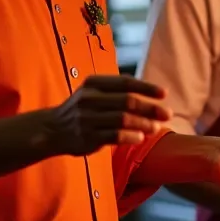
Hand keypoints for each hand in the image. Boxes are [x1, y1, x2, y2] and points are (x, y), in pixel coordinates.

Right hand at [43, 75, 170, 154]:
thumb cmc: (83, 109)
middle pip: (127, 101)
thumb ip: (119, 91)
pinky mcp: (87, 137)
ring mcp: (87, 118)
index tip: (164, 93)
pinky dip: (130, 136)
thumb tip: (154, 96)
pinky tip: (140, 138)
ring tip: (156, 127)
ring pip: (122, 119)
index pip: (125, 82)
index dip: (146, 88)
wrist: (52, 129)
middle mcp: (89, 99)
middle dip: (150, 108)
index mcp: (94, 83)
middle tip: (167, 114)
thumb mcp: (95, 92)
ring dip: (143, 123)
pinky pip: (114, 136)